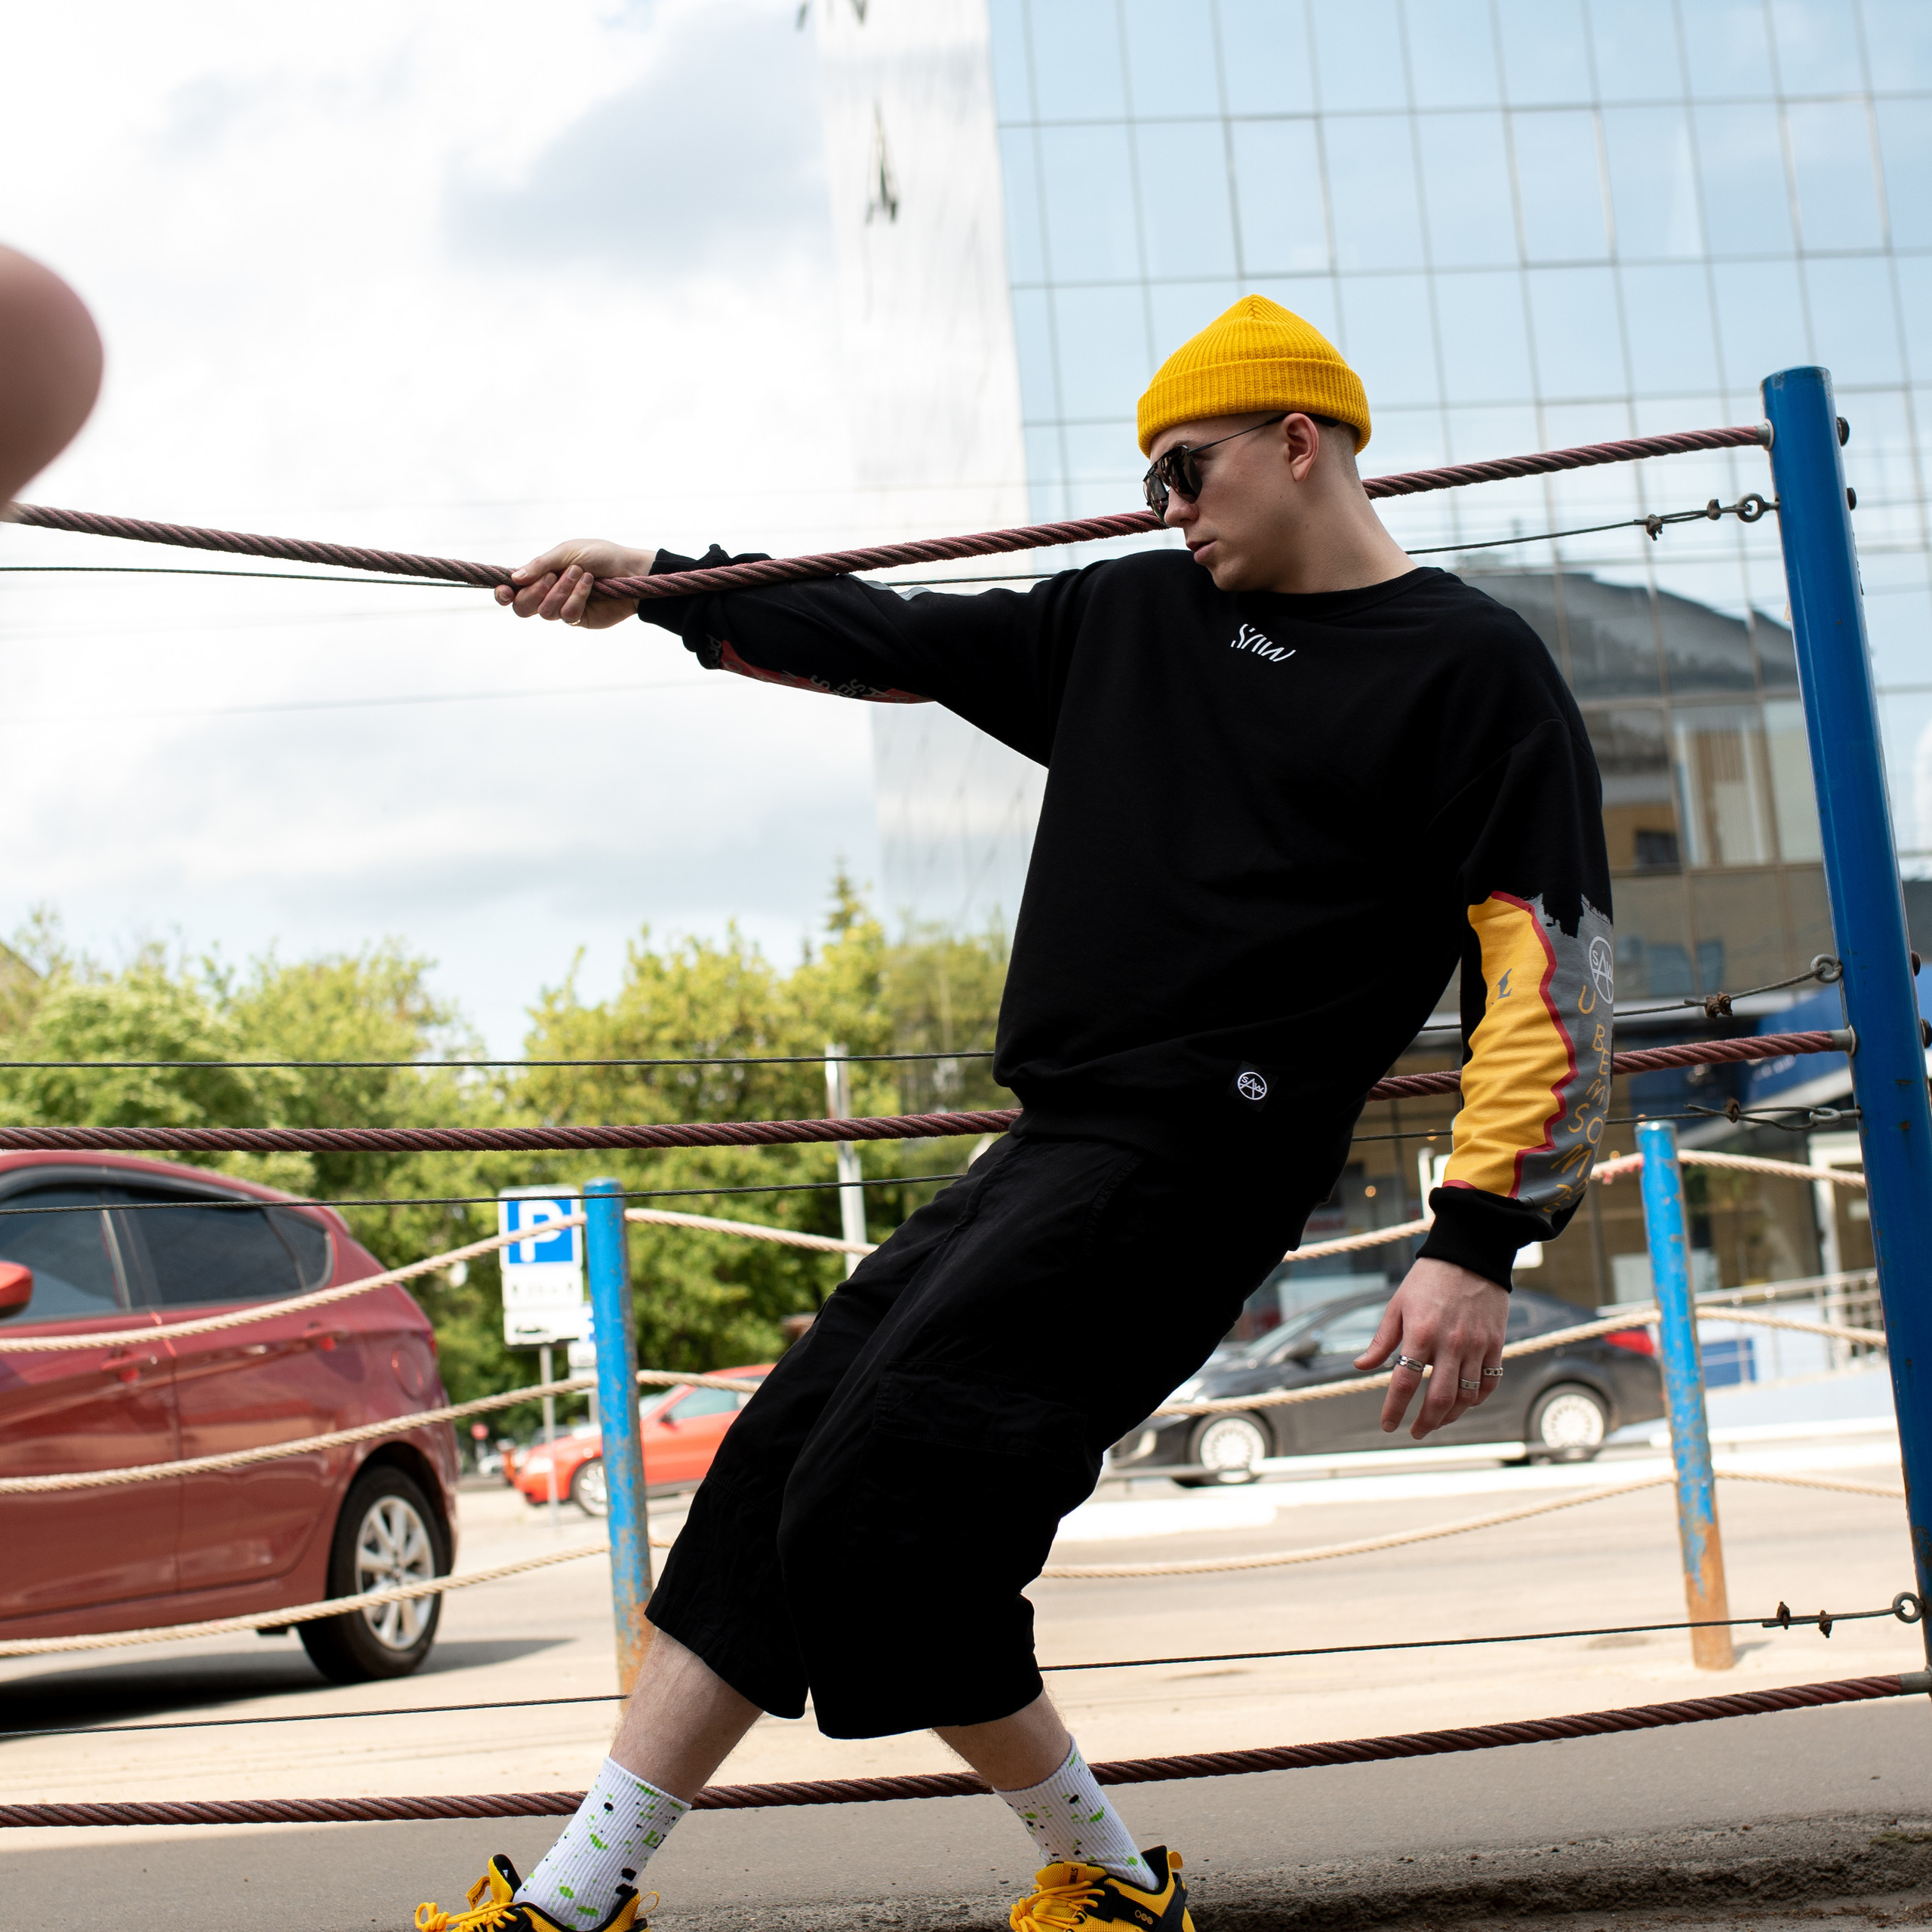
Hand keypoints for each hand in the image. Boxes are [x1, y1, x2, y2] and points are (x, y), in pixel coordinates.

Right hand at [495, 538, 657, 627]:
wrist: (630, 570)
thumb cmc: (600, 556)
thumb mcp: (568, 551)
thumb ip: (540, 565)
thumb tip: (513, 578)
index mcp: (540, 575)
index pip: (513, 591)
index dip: (504, 595)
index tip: (504, 591)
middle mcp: (548, 593)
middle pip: (523, 607)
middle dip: (535, 592)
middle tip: (552, 576)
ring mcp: (563, 608)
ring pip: (545, 612)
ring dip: (561, 591)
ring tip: (580, 573)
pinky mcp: (579, 619)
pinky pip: (567, 615)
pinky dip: (577, 597)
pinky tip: (589, 584)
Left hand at [1354, 1257, 1507, 1439]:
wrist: (1470, 1257)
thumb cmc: (1428, 1280)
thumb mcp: (1398, 1305)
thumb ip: (1382, 1340)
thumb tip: (1361, 1367)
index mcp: (1420, 1333)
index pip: (1404, 1382)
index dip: (1394, 1408)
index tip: (1388, 1425)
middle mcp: (1450, 1344)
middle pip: (1439, 1398)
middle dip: (1425, 1423)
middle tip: (1415, 1432)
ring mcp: (1475, 1346)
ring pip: (1466, 1396)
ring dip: (1450, 1416)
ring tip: (1437, 1421)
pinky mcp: (1495, 1344)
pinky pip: (1489, 1382)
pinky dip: (1477, 1399)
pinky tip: (1465, 1403)